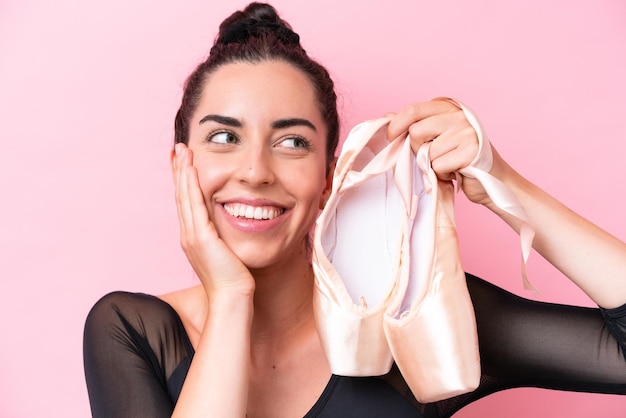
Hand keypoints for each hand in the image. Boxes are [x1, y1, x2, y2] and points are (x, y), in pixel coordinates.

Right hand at [172, 143, 254, 296]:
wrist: (233, 298)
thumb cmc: (235, 280)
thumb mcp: (227, 252)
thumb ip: (224, 238)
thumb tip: (234, 224)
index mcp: (194, 237)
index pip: (187, 202)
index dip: (184, 180)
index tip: (183, 161)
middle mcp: (188, 234)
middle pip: (181, 195)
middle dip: (179, 170)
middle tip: (177, 148)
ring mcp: (192, 236)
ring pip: (184, 196)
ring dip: (182, 171)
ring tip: (181, 150)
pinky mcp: (201, 238)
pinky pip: (194, 205)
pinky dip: (191, 185)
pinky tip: (192, 169)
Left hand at [386, 99, 507, 205]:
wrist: (493, 179)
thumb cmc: (460, 158)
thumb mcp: (437, 137)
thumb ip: (415, 125)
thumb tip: (387, 115)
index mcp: (450, 108)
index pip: (414, 110)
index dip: (397, 124)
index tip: (390, 137)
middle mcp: (459, 116)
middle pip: (416, 131)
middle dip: (417, 149)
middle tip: (433, 155)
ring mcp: (467, 132)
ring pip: (427, 151)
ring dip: (433, 164)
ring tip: (449, 163)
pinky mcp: (471, 151)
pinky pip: (438, 165)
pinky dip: (443, 173)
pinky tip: (456, 171)